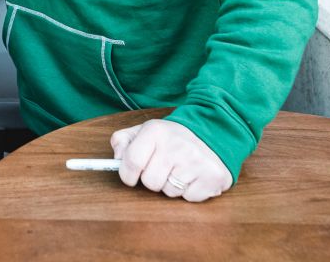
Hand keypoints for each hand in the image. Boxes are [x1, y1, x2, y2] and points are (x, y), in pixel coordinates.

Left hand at [110, 118, 232, 201]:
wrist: (212, 133)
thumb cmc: (172, 137)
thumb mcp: (145, 131)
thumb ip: (124, 141)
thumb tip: (116, 159)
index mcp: (156, 131)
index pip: (131, 162)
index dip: (127, 174)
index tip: (131, 175)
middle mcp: (176, 145)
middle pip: (150, 182)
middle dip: (153, 180)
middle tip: (163, 167)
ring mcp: (196, 161)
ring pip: (169, 192)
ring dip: (171, 186)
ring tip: (180, 170)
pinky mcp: (212, 177)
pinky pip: (188, 198)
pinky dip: (189, 191)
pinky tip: (194, 176)